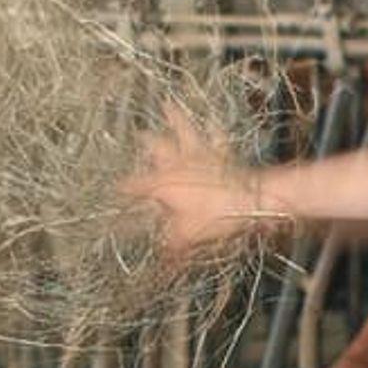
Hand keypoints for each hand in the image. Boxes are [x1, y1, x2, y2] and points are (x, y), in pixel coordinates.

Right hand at [121, 104, 267, 255]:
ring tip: (168, 104)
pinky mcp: (222, 153)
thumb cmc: (214, 216)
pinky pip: (217, 137)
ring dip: (175, 117)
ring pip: (183, 130)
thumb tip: (162, 263)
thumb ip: (170, 248)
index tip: (114, 190)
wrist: (253, 199)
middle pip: (155, 147)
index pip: (134, 185)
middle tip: (138, 135)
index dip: (122, 188)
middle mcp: (177, 162)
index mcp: (163, 182)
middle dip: (144, 142)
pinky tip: (212, 121)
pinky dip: (213, 128)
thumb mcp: (187, 237)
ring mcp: (200, 153)